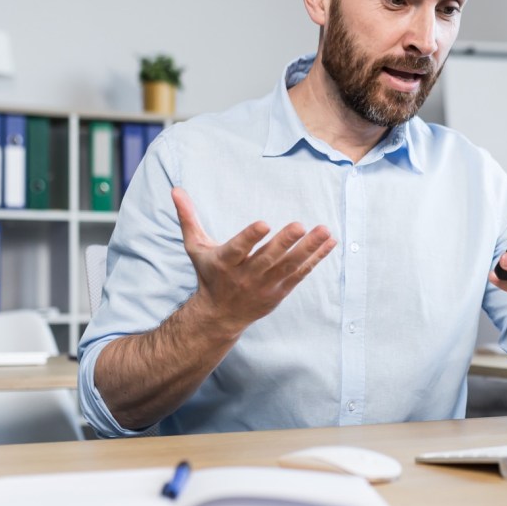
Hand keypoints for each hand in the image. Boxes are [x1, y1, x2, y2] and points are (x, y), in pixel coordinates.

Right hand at [172, 187, 336, 338]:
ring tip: (325, 230)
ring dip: (308, 248)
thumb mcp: (195, 248)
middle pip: (267, 258)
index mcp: (224, 263)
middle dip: (284, 242)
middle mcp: (245, 276)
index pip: (238, 249)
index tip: (263, 223)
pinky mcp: (279, 292)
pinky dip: (316, 258)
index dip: (250, 238)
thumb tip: (176, 189)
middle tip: (299, 225)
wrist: (219, 316)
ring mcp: (264, 285)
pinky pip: (300, 274)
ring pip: (288, 266)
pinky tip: (330, 242)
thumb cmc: (208, 275)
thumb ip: (188, 218)